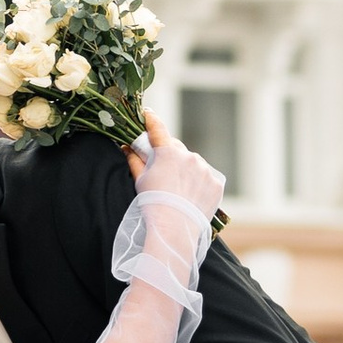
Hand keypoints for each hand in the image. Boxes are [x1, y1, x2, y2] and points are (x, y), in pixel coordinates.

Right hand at [129, 105, 225, 224]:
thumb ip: (134, 160)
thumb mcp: (140, 180)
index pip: (158, 129)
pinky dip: (199, 182)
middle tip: (163, 170)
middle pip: (177, 148)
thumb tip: (126, 148)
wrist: (174, 229)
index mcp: (168, 153)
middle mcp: (189, 156)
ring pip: (193, 163)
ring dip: (186, 169)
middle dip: (170, 155)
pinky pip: (206, 177)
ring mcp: (205, 169)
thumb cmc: (153, 204)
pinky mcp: (216, 183)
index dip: (152, 120)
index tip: (148, 113)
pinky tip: (191, 195)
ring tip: (179, 190)